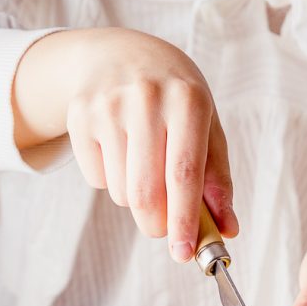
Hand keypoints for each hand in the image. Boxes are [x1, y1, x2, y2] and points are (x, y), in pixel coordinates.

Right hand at [12, 28, 236, 261]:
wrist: (116, 52)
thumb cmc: (173, 97)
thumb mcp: (205, 125)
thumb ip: (217, 179)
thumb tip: (227, 229)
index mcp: (188, 99)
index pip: (184, 174)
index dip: (185, 219)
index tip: (185, 253)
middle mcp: (146, 98)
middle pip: (146, 193)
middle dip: (157, 224)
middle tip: (163, 228)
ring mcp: (107, 105)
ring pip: (120, 192)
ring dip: (135, 198)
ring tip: (142, 165)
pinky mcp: (79, 115)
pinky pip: (96, 179)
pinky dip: (110, 180)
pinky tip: (117, 149)